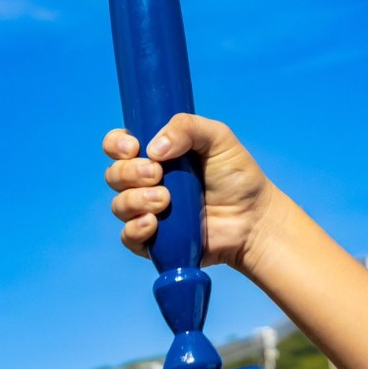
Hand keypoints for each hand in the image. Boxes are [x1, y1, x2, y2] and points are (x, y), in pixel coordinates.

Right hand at [104, 113, 283, 275]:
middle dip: (130, 172)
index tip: (134, 147)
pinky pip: (128, 237)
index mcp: (155, 154)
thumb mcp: (218, 138)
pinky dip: (135, 229)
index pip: (118, 145)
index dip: (117, 144)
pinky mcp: (153, 241)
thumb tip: (153, 149)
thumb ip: (187, 127)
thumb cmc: (236, 175)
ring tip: (165, 200)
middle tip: (158, 173)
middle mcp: (145, 182)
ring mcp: (148, 212)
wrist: (253, 218)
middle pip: (114, 174)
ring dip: (136, 200)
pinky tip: (154, 223)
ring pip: (119, 205)